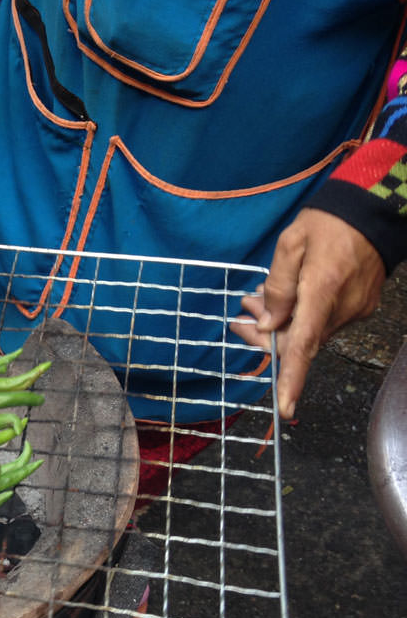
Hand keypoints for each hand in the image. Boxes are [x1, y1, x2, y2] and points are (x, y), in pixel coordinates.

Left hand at [230, 208, 384, 419]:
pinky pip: (324, 322)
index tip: (285, 408)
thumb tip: (268, 326)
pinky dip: (301, 316)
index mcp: (323, 291)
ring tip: (257, 298)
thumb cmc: (329, 221)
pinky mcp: (361, 307)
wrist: (374, 210)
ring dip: (281, 323)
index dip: (292, 378)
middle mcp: (342, 308)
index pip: (304, 345)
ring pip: (310, 333)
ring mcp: (355, 310)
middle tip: (242, 312)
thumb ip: (277, 286)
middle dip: (265, 336)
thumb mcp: (291, 244)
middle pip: (299, 342)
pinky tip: (286, 297)